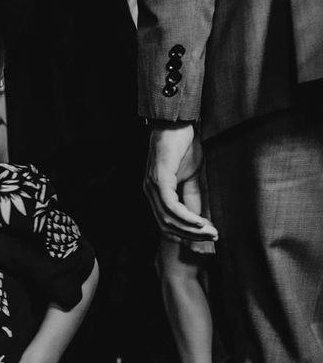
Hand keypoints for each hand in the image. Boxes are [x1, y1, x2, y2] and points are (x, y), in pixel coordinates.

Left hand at [144, 123, 218, 241]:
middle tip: (213, 238)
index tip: (209, 237)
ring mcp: (152, 186)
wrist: (176, 124)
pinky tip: (200, 222)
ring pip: (168, 218)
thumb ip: (192, 196)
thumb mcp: (192, 176)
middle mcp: (150, 192)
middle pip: (166, 225)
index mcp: (156, 193)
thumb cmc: (183, 146)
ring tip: (210, 232)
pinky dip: (186, 217)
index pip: (167, 223)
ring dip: (190, 229)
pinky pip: (170, 205)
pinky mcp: (158, 179)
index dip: (187, 234)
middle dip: (191, 235)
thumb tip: (200, 217)